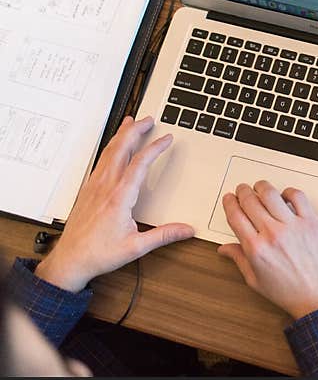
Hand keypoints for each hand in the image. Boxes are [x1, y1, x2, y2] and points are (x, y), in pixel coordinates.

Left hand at [36, 116, 194, 291]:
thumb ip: (164, 236)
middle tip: (148, 120)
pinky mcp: (88, 190)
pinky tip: (114, 148)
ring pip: (108, 152)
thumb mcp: (136, 247)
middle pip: (120, 149)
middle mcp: (105, 187)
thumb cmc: (98, 253)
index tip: (166, 138)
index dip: (155, 148)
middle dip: (135, 131)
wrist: (70, 260)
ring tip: (130, 124)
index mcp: (119, 198)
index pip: (140, 164)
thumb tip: (186, 229)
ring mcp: (94, 187)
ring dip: (121, 135)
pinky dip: (110, 148)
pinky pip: (100, 161)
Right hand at [218, 181, 317, 319]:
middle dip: (242, 191)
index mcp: (255, 248)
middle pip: (250, 200)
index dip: (229, 203)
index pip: (235, 215)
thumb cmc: (290, 292)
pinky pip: (298, 197)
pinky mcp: (311, 222)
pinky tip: (285, 196)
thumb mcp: (256, 281)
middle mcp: (272, 234)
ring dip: (262, 187)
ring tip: (260, 187)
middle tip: (242, 190)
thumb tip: (225, 248)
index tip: (229, 199)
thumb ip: (239, 260)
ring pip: (271, 194)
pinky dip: (289, 191)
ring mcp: (293, 226)